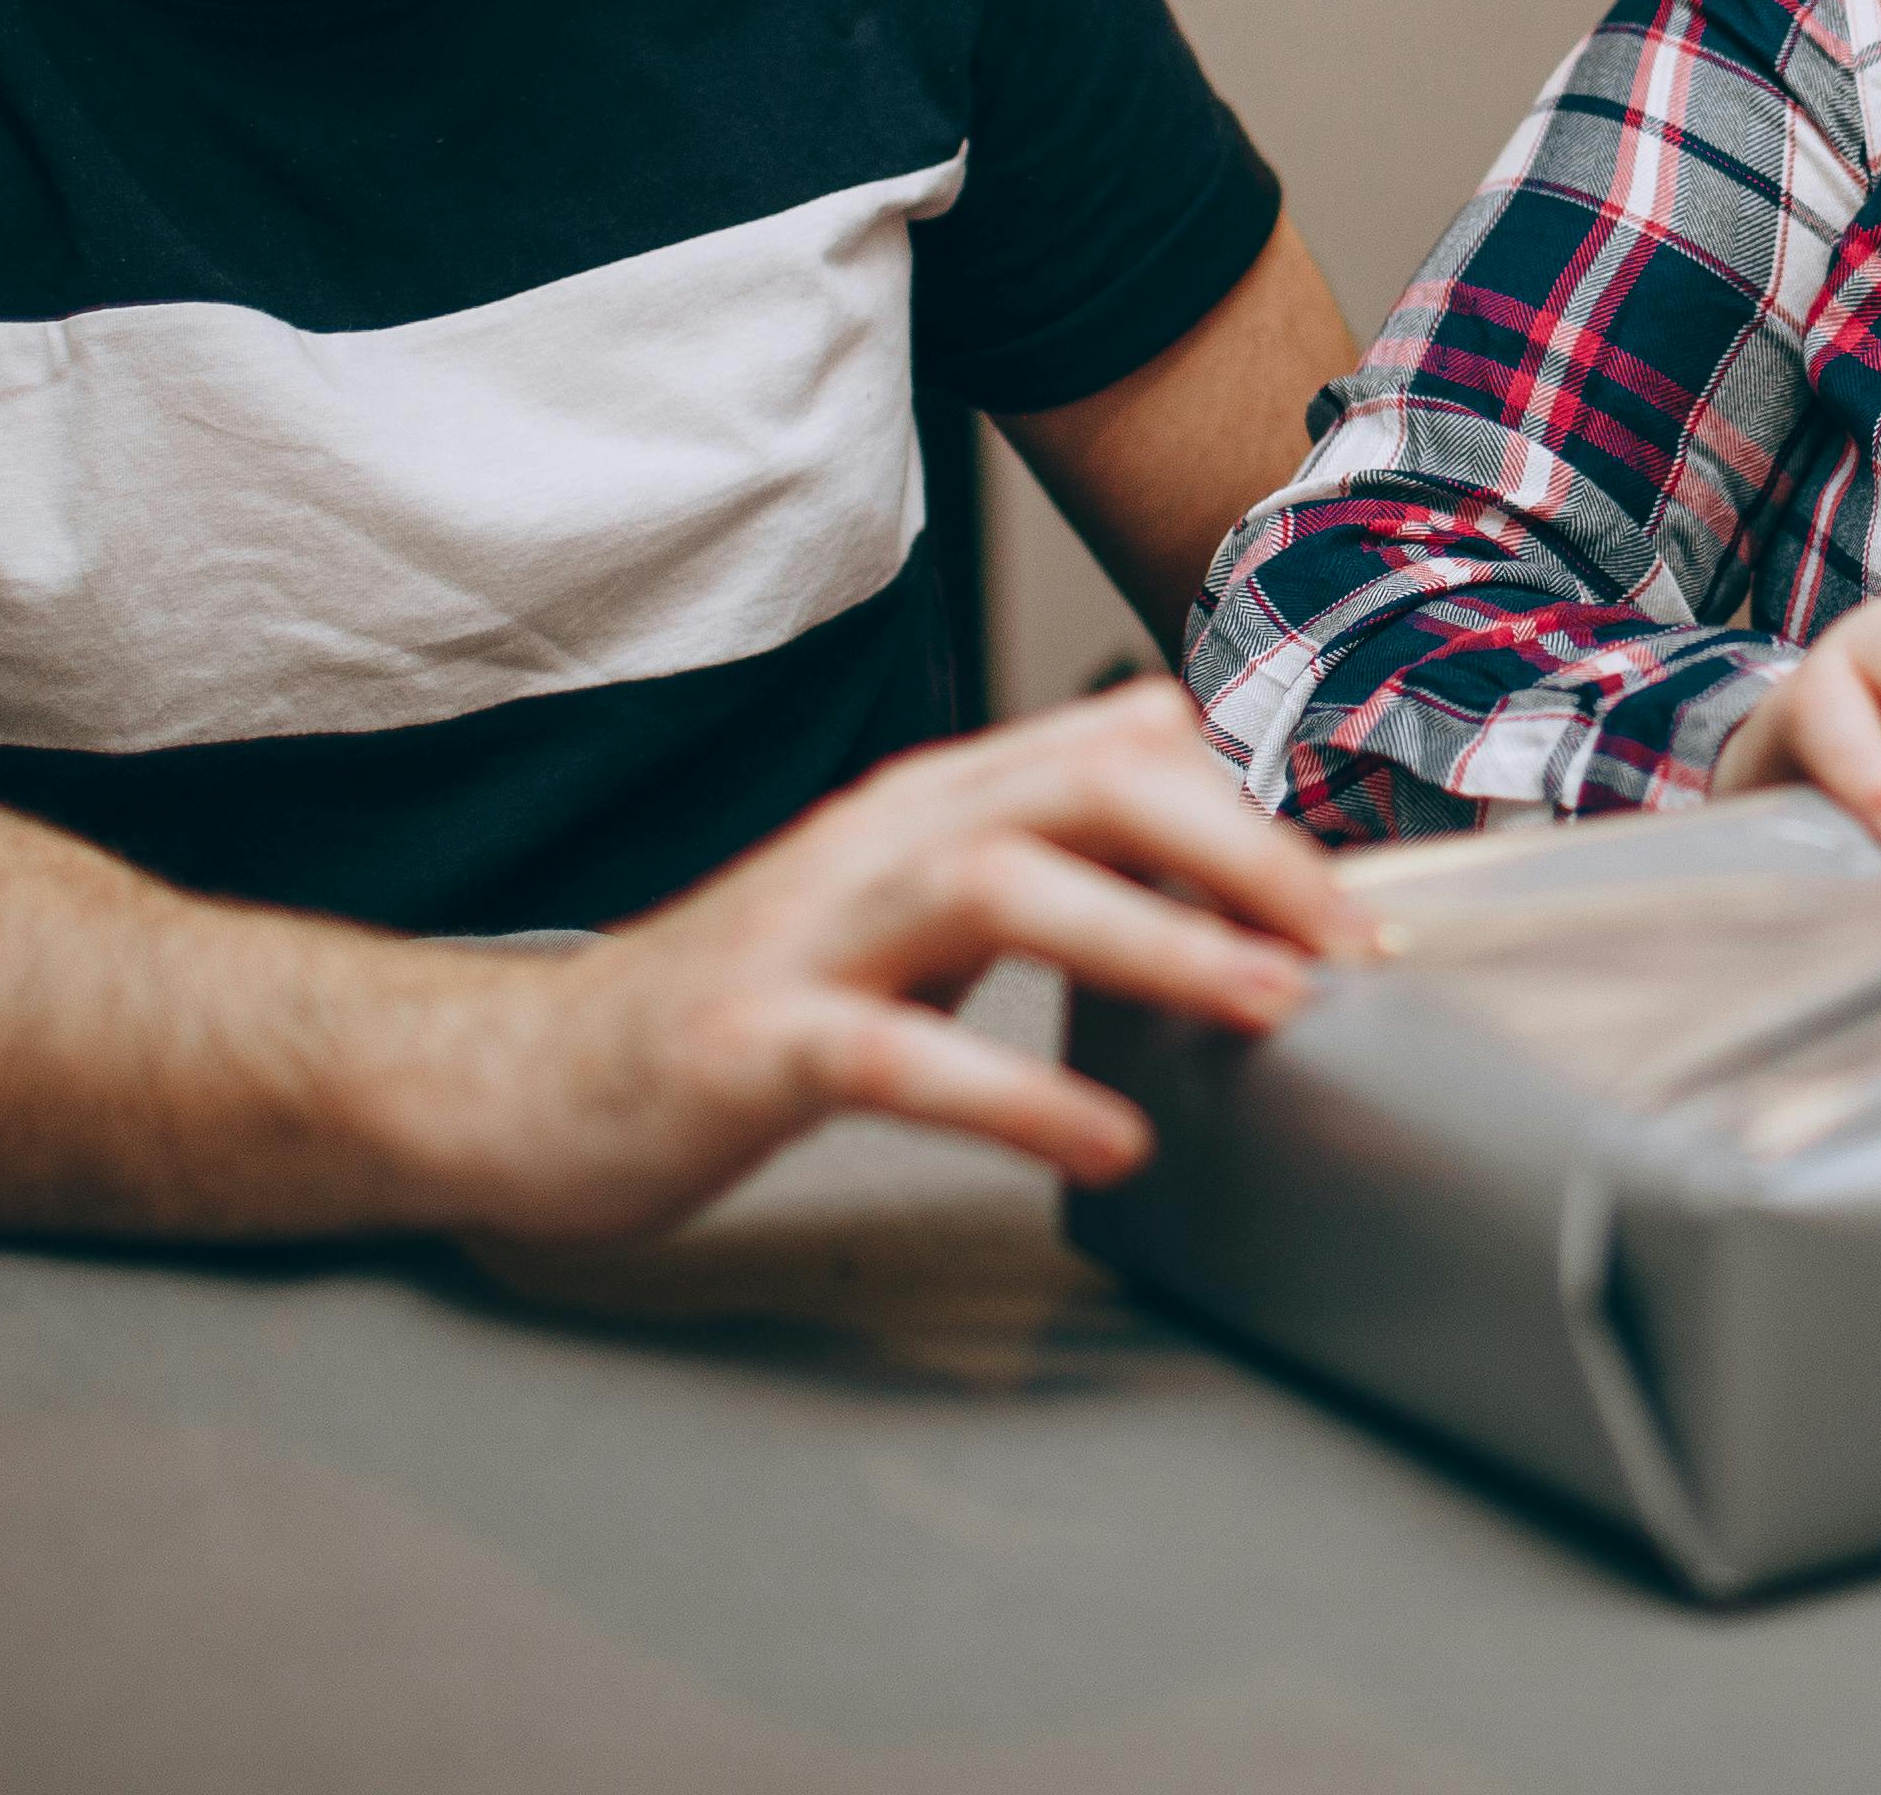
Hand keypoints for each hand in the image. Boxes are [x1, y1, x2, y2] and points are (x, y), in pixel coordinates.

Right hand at [411, 681, 1365, 1238]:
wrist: (521, 1077)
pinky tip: (1106, 1144)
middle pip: (1079, 787)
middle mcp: (876, 842)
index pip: (1116, 752)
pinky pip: (891, 1054)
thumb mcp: (901, 890)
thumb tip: (1171, 736)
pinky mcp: (746, 1045)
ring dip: (1147, 941)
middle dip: (1232, 852)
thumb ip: (1030, 819)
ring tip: (1265, 1009)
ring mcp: (807, 937)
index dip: (1251, 810)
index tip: (1359, 899)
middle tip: (1348, 944)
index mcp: (927, 805)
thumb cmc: (738, 995)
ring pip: (994, 884)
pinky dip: (1011, 1092)